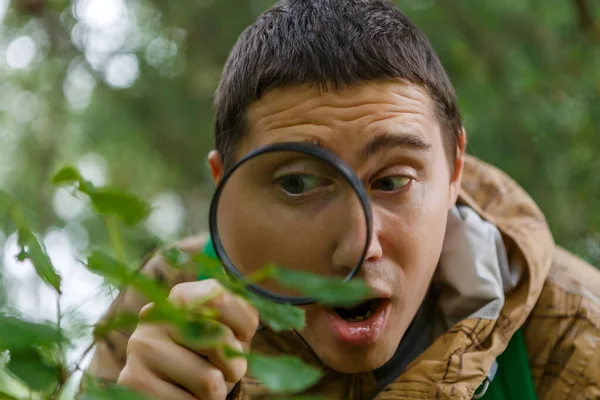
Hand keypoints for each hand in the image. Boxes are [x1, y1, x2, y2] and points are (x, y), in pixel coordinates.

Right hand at [117, 279, 258, 399]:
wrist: (171, 393)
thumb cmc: (211, 359)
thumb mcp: (232, 334)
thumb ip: (241, 321)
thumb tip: (229, 335)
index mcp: (180, 297)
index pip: (221, 299)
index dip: (243, 326)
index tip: (240, 338)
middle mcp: (155, 315)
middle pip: (221, 341)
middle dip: (233, 366)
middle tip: (219, 369)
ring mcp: (141, 347)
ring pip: (210, 380)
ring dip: (216, 392)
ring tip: (199, 386)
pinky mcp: (133, 381)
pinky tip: (182, 397)